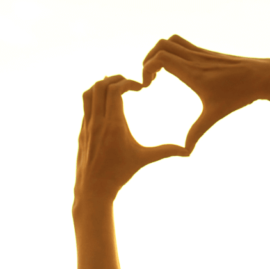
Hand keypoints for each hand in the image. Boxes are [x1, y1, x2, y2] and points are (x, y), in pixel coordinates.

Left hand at [74, 76, 186, 202]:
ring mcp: (87, 126)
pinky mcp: (82, 131)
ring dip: (101, 86)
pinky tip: (106, 103)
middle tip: (128, 83)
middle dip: (115, 79)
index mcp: (113, 125)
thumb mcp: (143, 159)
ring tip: (115, 87)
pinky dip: (95, 98)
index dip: (127, 82)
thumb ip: (165, 151)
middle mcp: (97, 122)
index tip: (139, 88)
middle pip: (100, 86)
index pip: (115, 90)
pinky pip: (85, 107)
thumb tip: (187, 152)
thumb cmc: (119, 175)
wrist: (93, 189)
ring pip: (88, 94)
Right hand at [142, 35, 269, 151]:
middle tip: (149, 79)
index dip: (146, 69)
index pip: (161, 58)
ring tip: (159, 72)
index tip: (147, 86)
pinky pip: (183, 44)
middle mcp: (195, 58)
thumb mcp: (215, 115)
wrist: (262, 76)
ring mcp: (201, 53)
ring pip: (172, 40)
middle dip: (149, 59)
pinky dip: (172, 52)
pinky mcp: (207, 53)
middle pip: (162, 45)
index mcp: (193, 72)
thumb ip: (197, 132)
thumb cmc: (239, 95)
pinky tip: (175, 70)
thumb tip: (186, 152)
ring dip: (160, 52)